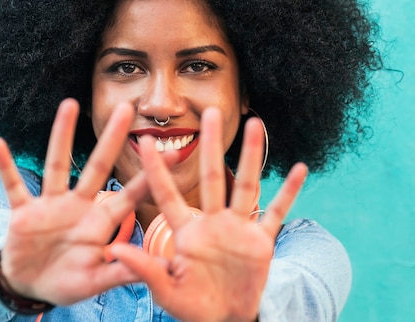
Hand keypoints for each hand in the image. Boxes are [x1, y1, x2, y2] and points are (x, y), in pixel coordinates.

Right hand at [0, 98, 147, 304]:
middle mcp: (78, 206)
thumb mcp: (94, 281)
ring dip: (61, 136)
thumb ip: (119, 274)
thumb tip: (151, 269)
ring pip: (57, 165)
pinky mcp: (24, 212)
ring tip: (69, 104)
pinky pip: (14, 185)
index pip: (130, 194)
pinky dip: (5, 166)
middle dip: (111, 139)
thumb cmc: (67, 282)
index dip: (151, 176)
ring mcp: (50, 206)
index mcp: (99, 222)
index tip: (175, 153)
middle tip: (126, 108)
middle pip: (97, 166)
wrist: (30, 287)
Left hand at [110, 108, 307, 321]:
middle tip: (210, 113)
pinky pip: (275, 213)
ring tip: (255, 124)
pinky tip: (300, 170)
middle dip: (211, 146)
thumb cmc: (192, 306)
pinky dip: (288, 193)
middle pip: (212, 177)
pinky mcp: (261, 242)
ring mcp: (238, 229)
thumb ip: (144, 269)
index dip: (156, 170)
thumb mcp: (165, 290)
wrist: (225, 320)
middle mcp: (212, 223)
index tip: (144, 141)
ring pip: (245, 185)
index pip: (167, 195)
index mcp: (186, 233)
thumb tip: (115, 249)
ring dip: (250, 156)